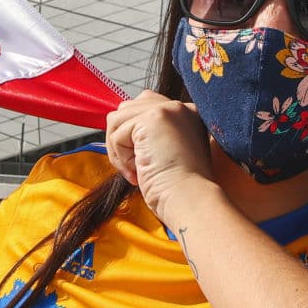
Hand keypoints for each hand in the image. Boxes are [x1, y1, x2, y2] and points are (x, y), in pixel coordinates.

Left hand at [105, 90, 214, 221]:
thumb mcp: (167, 154)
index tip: (145, 163)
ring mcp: (167, 110)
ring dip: (120, 151)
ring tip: (138, 170)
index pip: (146, 107)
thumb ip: (151, 136)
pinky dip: (121, 158)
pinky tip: (139, 171)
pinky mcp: (153, 118)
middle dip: (122, 140)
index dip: (134, 136)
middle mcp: (179, 107)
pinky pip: (117, 134)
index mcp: (187, 114)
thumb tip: (120, 131)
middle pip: (127, 110)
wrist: (190, 200)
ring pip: (117, 120)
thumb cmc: (178, 189)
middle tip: (137, 168)